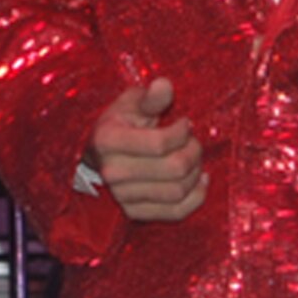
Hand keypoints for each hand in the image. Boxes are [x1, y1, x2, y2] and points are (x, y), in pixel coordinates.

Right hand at [84, 78, 206, 222]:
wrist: (98, 154)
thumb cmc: (120, 124)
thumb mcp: (131, 103)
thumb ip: (151, 97)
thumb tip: (165, 85)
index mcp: (108, 140)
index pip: (160, 143)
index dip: (182, 132)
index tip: (185, 124)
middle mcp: (112, 172)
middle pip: (174, 168)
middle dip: (194, 152)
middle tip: (193, 142)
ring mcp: (122, 196)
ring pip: (177, 191)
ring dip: (195, 173)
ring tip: (194, 158)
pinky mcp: (133, 212)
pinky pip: (176, 212)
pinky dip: (195, 198)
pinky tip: (199, 180)